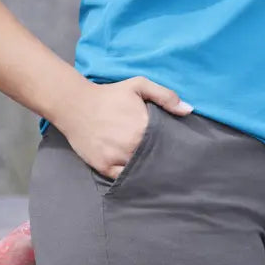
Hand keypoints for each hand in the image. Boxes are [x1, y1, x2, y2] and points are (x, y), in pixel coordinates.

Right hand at [54, 76, 192, 179]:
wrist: (76, 105)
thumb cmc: (110, 95)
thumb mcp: (139, 86)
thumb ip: (165, 96)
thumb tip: (189, 110)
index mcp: (143, 126)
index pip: (167, 142)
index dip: (173, 145)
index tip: (180, 148)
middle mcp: (131, 145)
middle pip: (155, 158)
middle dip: (163, 159)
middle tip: (172, 162)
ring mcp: (116, 158)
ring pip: (140, 170)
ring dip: (148, 169)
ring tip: (157, 169)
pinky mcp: (103, 167)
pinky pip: (123, 178)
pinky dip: (131, 177)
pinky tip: (138, 174)